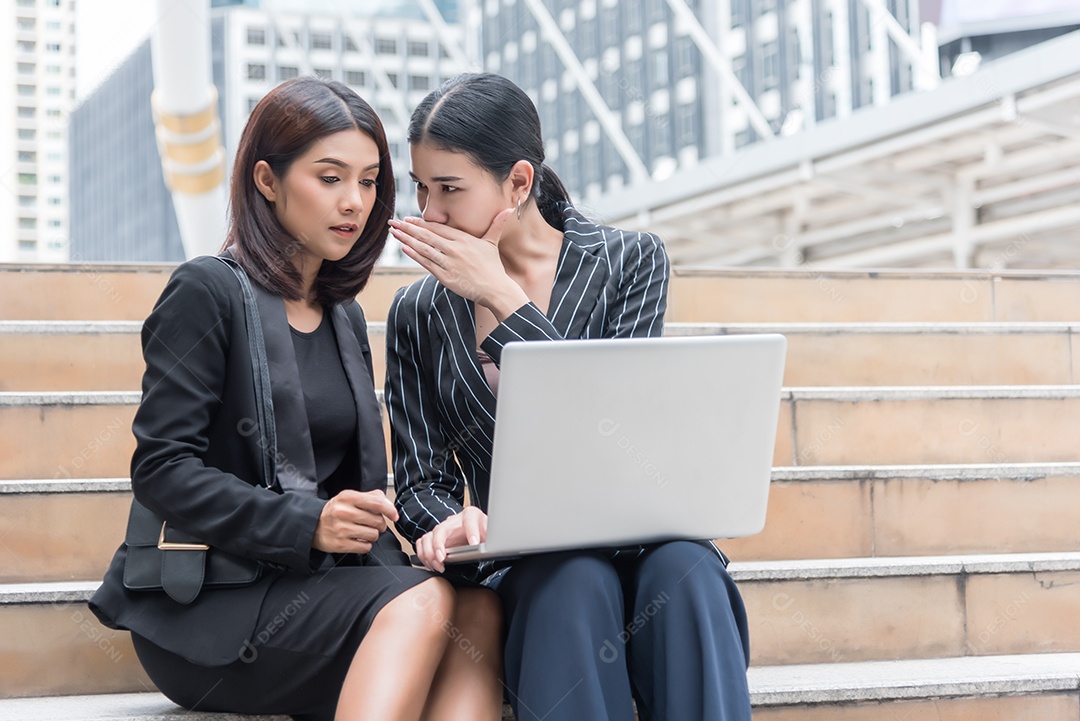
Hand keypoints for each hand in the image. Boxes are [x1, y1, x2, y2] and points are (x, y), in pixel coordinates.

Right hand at [313, 490, 398, 554]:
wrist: (312, 525)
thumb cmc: (334, 511)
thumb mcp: (349, 497)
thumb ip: (370, 497)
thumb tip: (388, 504)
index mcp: (348, 497)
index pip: (377, 503)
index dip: (390, 510)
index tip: (394, 516)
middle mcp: (344, 512)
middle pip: (378, 521)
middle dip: (380, 524)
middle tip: (372, 524)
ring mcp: (341, 529)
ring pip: (374, 535)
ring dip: (373, 535)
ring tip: (363, 531)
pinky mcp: (340, 545)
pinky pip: (366, 547)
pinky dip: (365, 545)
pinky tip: (358, 539)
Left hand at [389, 210, 527, 319]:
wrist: (496, 289)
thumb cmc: (494, 268)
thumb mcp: (493, 243)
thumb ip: (496, 225)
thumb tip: (509, 210)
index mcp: (464, 239)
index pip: (438, 228)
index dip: (421, 223)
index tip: (408, 219)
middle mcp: (454, 248)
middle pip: (427, 235)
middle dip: (408, 228)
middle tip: (394, 222)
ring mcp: (449, 262)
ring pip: (424, 248)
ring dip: (407, 240)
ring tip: (395, 233)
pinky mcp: (445, 276)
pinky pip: (427, 264)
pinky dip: (415, 255)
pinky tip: (405, 248)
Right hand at [414, 507, 487, 572]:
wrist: (475, 531)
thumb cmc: (482, 531)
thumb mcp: (491, 532)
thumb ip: (493, 535)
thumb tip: (497, 543)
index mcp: (470, 515)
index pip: (470, 519)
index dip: (471, 531)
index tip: (475, 544)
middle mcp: (453, 520)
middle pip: (440, 529)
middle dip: (439, 545)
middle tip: (442, 559)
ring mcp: (442, 528)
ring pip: (428, 537)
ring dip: (429, 553)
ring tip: (437, 565)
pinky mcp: (434, 537)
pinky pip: (422, 543)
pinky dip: (423, 555)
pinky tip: (431, 564)